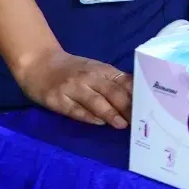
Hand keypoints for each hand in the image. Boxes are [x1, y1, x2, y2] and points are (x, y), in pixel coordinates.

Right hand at [14, 48, 132, 127]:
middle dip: (127, 106)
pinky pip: (76, 110)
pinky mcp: (57, 99)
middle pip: (112, 91)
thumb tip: (138, 97)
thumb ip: (113, 82)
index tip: (150, 105)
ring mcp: (72, 88)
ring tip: (122, 124)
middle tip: (139, 120)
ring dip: (111, 113)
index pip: (124, 82)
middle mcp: (89, 77)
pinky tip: (99, 123)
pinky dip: (89, 117)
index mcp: (102, 70)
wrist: (38, 63)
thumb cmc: (72, 70)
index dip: (137, 95)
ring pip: (95, 101)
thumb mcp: (95, 70)